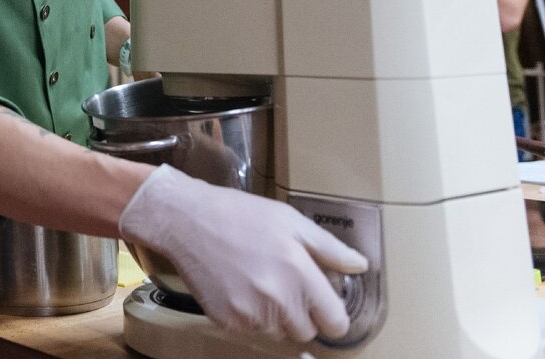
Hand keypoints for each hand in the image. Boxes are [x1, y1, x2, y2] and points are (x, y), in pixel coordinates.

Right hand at [118, 165, 367, 342]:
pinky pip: (249, 328)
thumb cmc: (239, 214)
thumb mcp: (289, 220)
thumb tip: (360, 266)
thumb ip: (328, 247)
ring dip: (273, 315)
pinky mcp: (226, 321)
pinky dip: (247, 314)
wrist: (185, 220)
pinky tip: (236, 285)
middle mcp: (278, 300)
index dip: (331, 313)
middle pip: (305, 331)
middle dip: (300, 313)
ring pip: (276, 331)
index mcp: (300, 274)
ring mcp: (250, 314)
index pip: (335, 322)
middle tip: (283, 284)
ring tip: (256, 280)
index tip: (322, 302)